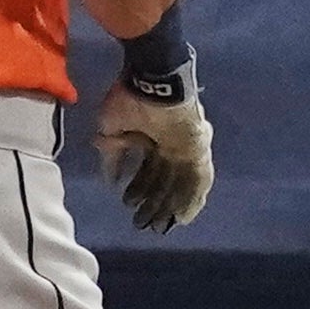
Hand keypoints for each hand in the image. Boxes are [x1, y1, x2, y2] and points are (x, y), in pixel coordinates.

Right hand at [96, 79, 213, 233]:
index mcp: (150, 138)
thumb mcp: (111, 131)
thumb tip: (110, 181)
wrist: (154, 82)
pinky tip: (183, 217)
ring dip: (170, 205)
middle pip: (164, 181)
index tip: (130, 206)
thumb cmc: (129, 100)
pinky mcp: (199, 150)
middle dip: (153, 204)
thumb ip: (111, 157)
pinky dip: (192, 199)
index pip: (147, 170)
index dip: (139, 189)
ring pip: (180, 184)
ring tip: (160, 226)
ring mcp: (186, 148)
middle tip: (143, 224)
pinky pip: (199, 180)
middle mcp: (169, 145)